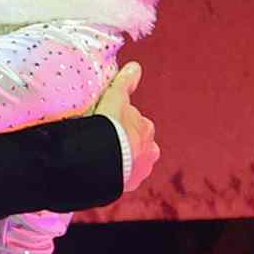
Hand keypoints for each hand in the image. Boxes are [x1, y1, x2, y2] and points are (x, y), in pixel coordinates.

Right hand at [94, 62, 159, 193]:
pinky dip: (117, 176)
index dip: (125, 124)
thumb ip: (124, 83)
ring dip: (125, 161)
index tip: (113, 126)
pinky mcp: (129, 186)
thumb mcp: (115, 99)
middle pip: (140, 145)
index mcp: (146, 130)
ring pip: (135, 164)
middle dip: (128, 144)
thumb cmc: (110, 128)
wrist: (104, 159)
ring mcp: (141, 171)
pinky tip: (104, 173)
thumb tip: (135, 66)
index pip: (139, 125)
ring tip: (106, 159)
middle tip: (108, 142)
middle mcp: (149, 152)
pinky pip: (124, 180)